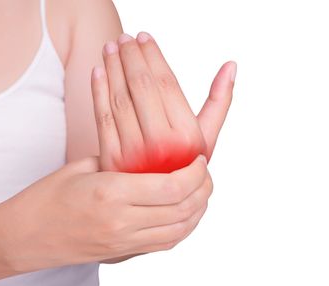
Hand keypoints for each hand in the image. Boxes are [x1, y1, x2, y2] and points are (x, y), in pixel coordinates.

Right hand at [0, 154, 211, 271]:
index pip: (172, 187)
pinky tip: (185, 213)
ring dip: (198, 211)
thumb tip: (153, 156)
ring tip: (200, 192)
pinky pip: (165, 244)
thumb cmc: (47, 197)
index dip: (195, 173)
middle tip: (205, 173)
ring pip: (180, 231)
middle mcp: (122, 222)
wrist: (24, 237)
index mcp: (111, 193)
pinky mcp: (123, 255)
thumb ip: (121, 161)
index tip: (200, 160)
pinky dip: (183, 228)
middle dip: (203, 190)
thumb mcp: (83, 166)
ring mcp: (124, 243)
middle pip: (183, 210)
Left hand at [91, 32, 235, 172]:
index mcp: (187, 138)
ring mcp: (133, 154)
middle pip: (142, 87)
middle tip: (125, 38)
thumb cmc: (183, 166)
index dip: (153, 56)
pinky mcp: (111, 160)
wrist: (158, 204)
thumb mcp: (205, 139)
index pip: (166, 84)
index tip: (145, 38)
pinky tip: (98, 71)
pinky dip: (97, 91)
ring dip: (113, 68)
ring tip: (111, 47)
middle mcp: (161, 145)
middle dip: (131, 56)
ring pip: (120, 98)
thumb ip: (218, 103)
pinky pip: (102, 117)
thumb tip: (231, 66)